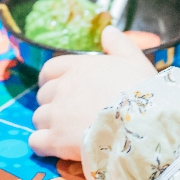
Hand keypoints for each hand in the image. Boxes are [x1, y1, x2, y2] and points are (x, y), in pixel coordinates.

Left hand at [29, 27, 156, 160]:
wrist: (143, 126)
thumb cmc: (142, 93)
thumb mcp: (135, 61)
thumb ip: (119, 44)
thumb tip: (107, 30)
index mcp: (78, 67)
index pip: (49, 70)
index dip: (50, 80)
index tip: (56, 88)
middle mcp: (62, 88)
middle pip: (43, 95)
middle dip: (52, 104)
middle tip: (67, 114)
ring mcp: (56, 114)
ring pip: (38, 119)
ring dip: (48, 125)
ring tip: (65, 133)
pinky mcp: (56, 140)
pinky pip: (36, 141)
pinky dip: (42, 145)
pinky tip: (54, 149)